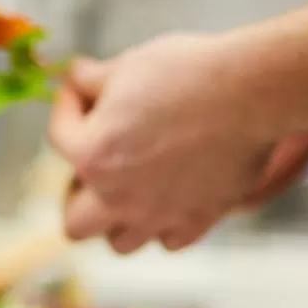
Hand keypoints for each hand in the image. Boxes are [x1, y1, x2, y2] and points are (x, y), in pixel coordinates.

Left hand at [49, 33, 307, 252]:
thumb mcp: (128, 64)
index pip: (57, 138)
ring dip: (118, 221)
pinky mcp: (195, 222)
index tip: (79, 91)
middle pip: (75, 223)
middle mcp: (117, 197)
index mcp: (92, 155)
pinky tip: (172, 196)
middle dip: (78, 195)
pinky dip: (165, 225)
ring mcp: (157, 216)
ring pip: (119, 243)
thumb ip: (91, 80)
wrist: (250, 93)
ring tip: (132, 190)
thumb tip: (77, 78)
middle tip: (95, 168)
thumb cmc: (188, 74)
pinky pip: (167, 241)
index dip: (67, 106)